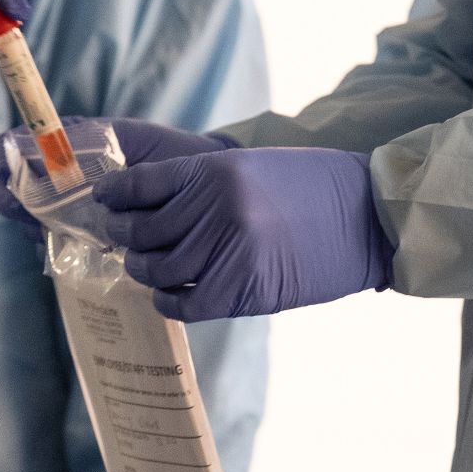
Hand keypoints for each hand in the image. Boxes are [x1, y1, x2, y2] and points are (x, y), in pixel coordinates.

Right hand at [0, 117, 234, 239]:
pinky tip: (72, 247)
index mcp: (67, 147)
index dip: (3, 157)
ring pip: (31, 224)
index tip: (6, 167)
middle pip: (13, 192)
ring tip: (53, 227)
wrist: (209, 193)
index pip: (13, 149)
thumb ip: (88, 138)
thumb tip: (46, 146)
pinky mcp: (87, 245)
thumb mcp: (128, 139)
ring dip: (34, 226)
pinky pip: (56, 251)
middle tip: (27, 205)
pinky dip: (56, 250)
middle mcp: (61, 182)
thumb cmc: (170, 158)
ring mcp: (71, 215)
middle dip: (13, 199)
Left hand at [92, 147, 392, 321]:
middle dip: (123, 236)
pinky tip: (170, 295)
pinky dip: (168, 301)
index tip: (105, 200)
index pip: (138, 185)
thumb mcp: (251, 168)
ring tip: (147, 266)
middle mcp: (214, 208)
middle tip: (121, 238)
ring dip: (144, 270)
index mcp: (214, 171)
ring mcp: (226, 251)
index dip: (114, 195)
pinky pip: (182, 303)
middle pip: (140, 231)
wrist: (368, 218)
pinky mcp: (241, 290)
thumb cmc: (311, 189)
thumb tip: (150, 209)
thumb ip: (202, 185)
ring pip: (155, 269)